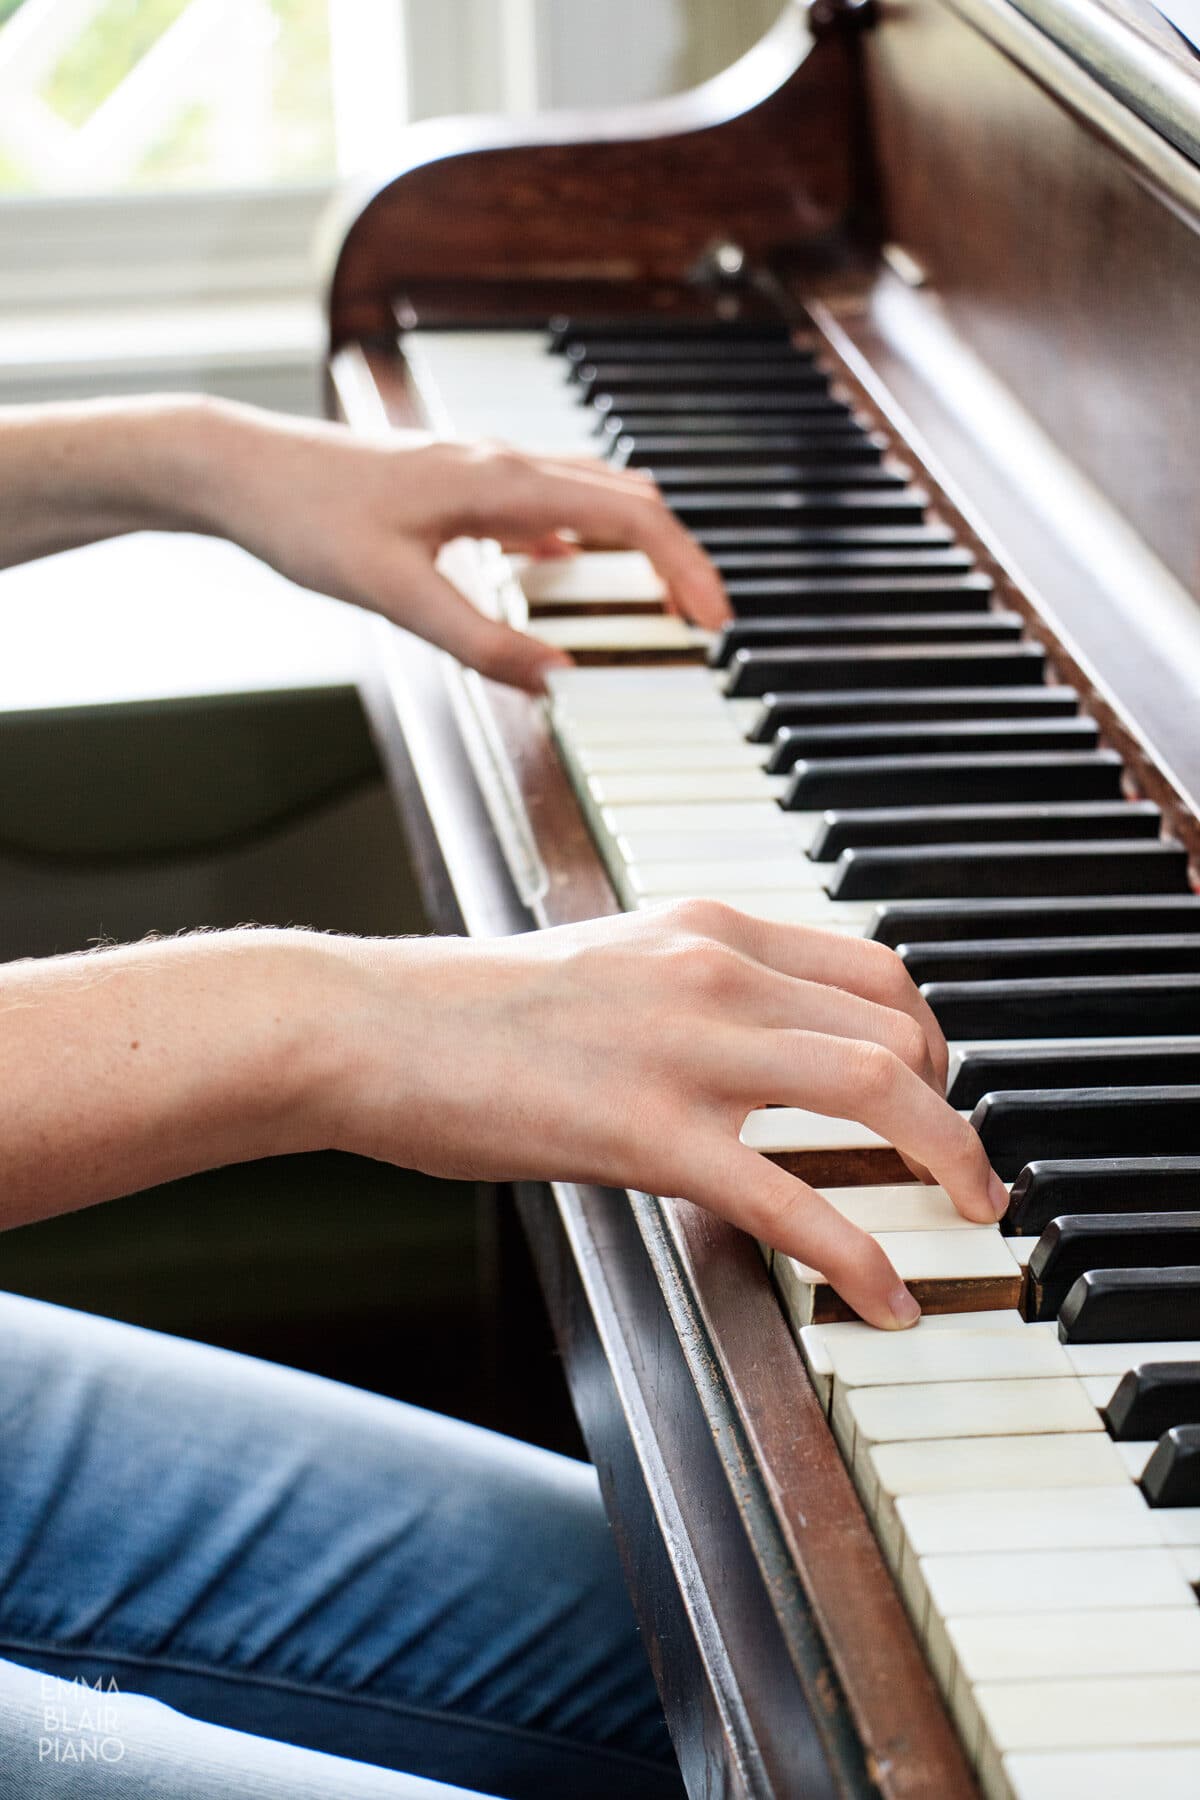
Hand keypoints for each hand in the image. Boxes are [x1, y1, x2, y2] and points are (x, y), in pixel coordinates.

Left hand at [190, 404, 729, 691]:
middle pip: (625, 499)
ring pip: (589, 492)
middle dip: (676, 558)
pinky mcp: (455, 482)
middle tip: (704, 621)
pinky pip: (542, 499)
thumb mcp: (394, 595)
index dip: (685, 567)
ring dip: (634, 542)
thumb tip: (558, 677)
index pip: (630, 515)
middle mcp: (502, 463)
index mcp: (501, 482)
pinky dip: (578, 532)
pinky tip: (562, 562)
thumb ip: (480, 640)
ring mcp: (480, 468)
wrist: (239, 469)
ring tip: (658, 597)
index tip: (715, 621)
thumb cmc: (306, 518)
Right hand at [327, 904, 1006, 1328]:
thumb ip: (685, 989)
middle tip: (960, 1168)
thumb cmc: (463, 1009)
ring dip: (952, 1157)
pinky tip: (888, 1303)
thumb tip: (744, 1045)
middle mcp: (714, 969)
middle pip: (898, 1024)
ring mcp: (685, 1047)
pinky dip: (862, 1257)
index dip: (929, 1036)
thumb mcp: (600, 965)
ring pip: (879, 1086)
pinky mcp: (646, 1132)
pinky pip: (793, 1198)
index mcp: (703, 929)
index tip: (934, 1091)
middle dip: (954, 1102)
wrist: (361, 1023)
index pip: (873, 966)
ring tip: (975, 1217)